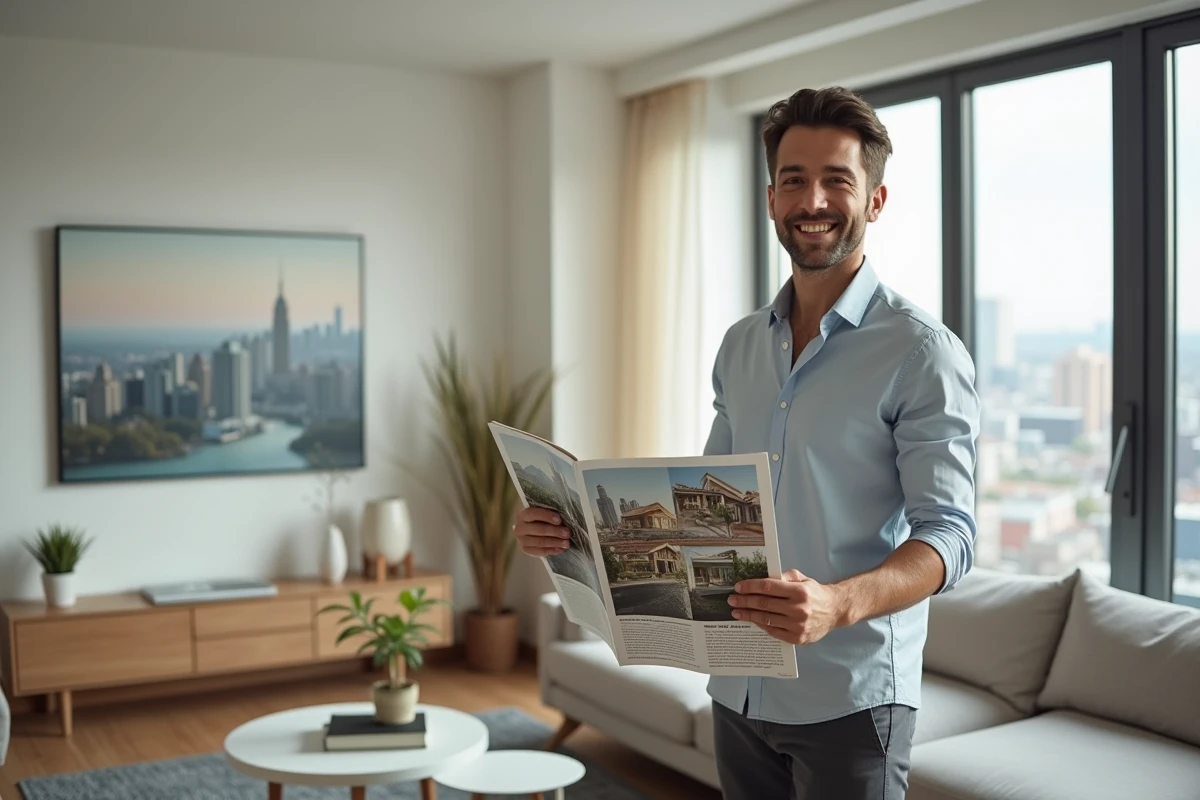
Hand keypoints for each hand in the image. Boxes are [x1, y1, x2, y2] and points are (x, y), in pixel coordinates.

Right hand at [512, 506, 571, 557]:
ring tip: (567, 543)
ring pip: (540, 542)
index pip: (533, 514)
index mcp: (523, 515)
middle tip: (567, 533)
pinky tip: (560, 549)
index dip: (546, 516)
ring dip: (555, 542)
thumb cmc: (542, 518)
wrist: (534, 529)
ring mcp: (522, 540)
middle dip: (555, 531)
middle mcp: (519, 528)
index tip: (559, 520)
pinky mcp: (526, 550)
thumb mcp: (544, 512)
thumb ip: (551, 513)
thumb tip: (564, 518)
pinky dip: (551, 551)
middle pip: (538, 529)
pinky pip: (540, 552)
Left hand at [727, 569, 849, 645]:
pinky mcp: (797, 638)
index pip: (768, 587)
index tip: (738, 587)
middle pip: (764, 604)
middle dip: (745, 601)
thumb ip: (784, 576)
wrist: (835, 611)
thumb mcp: (802, 578)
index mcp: (799, 591)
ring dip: (749, 615)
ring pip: (766, 619)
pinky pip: (773, 631)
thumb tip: (763, 578)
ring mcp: (798, 625)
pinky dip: (761, 625)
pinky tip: (753, 621)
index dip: (750, 587)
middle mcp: (798, 609)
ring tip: (737, 612)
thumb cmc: (815, 593)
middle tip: (732, 600)